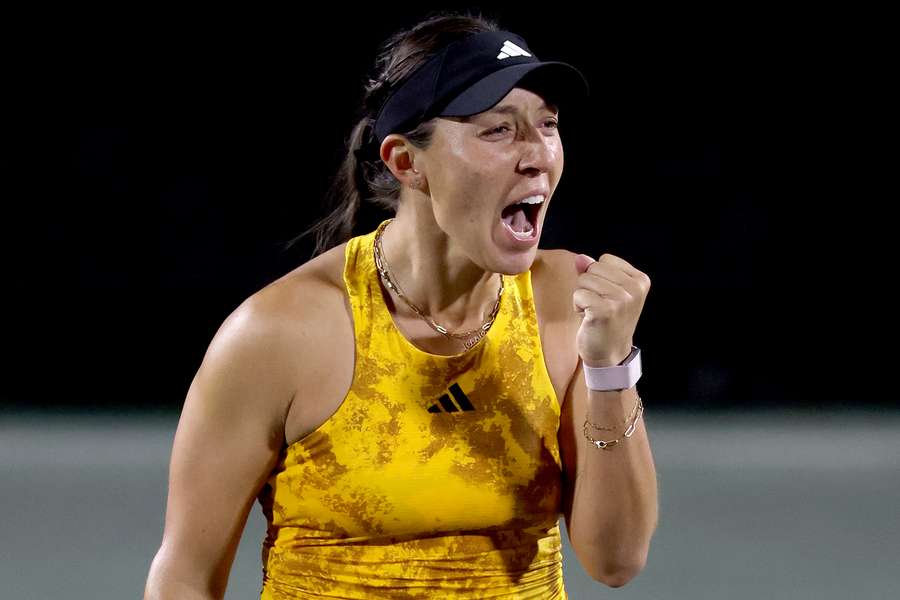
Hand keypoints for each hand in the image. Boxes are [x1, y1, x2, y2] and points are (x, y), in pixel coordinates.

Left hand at [573, 253, 650, 367]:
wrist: (609, 353)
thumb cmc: (606, 319)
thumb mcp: (606, 290)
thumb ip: (594, 270)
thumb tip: (580, 258)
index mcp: (640, 280)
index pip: (605, 258)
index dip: (599, 276)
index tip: (607, 296)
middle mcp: (635, 288)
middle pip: (593, 267)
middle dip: (589, 285)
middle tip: (599, 306)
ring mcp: (622, 299)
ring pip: (584, 280)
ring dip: (582, 297)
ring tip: (594, 312)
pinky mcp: (606, 310)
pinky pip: (578, 294)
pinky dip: (577, 306)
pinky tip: (588, 318)